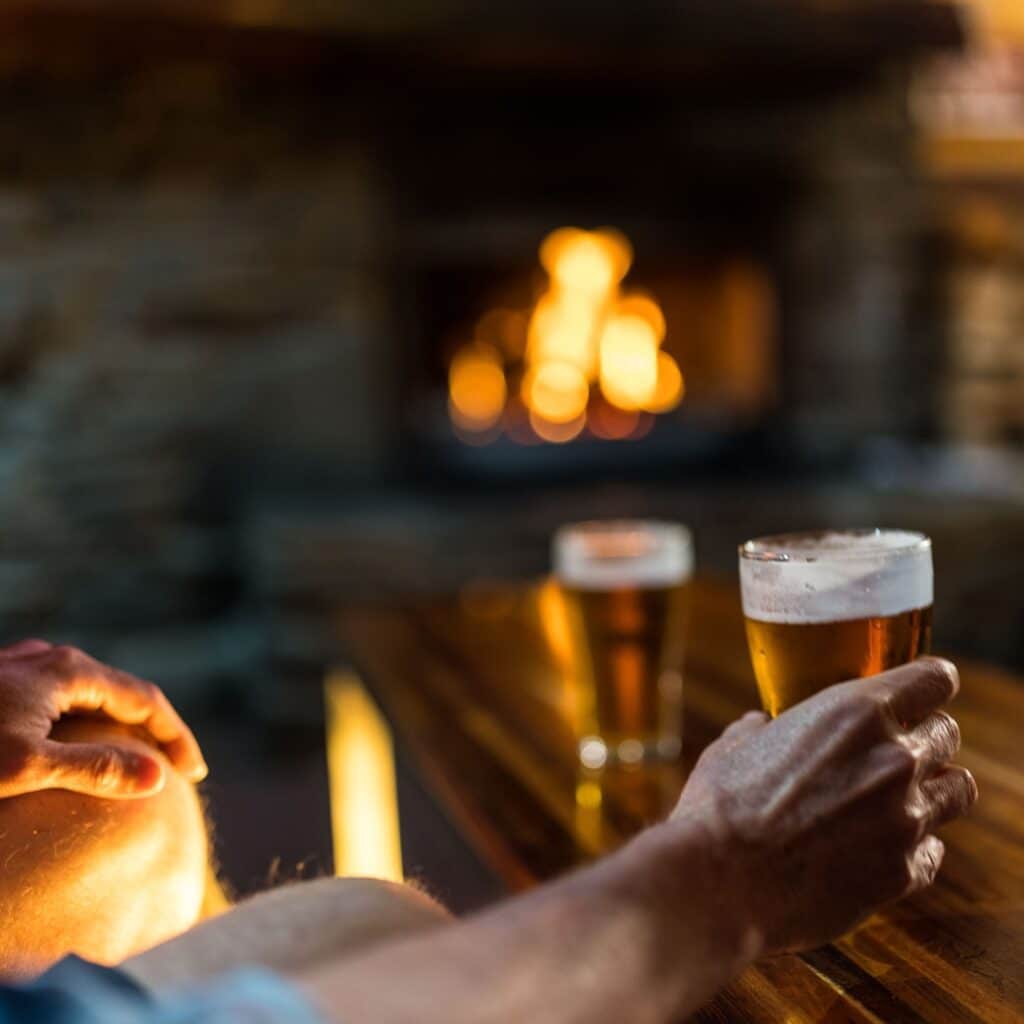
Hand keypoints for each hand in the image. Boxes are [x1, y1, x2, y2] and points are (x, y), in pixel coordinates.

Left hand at [0, 639, 206, 798]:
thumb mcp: (25, 767)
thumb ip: (93, 769)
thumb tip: (157, 779)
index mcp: (70, 671)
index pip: (146, 700)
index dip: (176, 737)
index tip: (195, 774)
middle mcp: (54, 658)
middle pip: (122, 693)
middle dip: (153, 728)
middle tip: (175, 768)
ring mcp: (27, 665)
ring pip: (90, 694)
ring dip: (119, 723)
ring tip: (136, 756)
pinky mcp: (4, 679)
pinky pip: (62, 698)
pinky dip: (87, 721)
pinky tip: (77, 741)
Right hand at [672, 657, 976, 953]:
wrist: (720, 882)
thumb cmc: (720, 806)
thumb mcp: (736, 744)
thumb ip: (764, 727)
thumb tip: (762, 726)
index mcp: (854, 712)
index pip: (934, 678)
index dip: (929, 683)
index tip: (922, 691)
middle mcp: (893, 759)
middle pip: (948, 733)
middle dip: (925, 738)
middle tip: (892, 751)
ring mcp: (905, 819)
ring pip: (958, 790)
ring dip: (932, 789)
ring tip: (897, 799)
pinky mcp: (903, 873)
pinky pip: (932, 852)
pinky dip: (912, 848)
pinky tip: (876, 848)